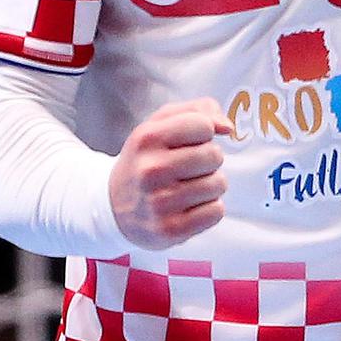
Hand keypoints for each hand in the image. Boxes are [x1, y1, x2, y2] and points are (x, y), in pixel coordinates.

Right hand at [108, 98, 234, 249]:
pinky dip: (208, 208)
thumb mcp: (160, 124)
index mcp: (147, 138)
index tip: (190, 141)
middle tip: (188, 167)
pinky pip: (216, 211)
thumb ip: (198, 110)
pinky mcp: (171, 230)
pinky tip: (188, 206)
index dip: (204, 132)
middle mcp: (151, 170)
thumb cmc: (146, 160)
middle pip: (214, 155)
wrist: (113, 206)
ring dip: (209, 185)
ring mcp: (160, 203)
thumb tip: (227, 127)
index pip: (203, 125)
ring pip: (219, 184)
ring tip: (186, 187)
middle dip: (208, 159)